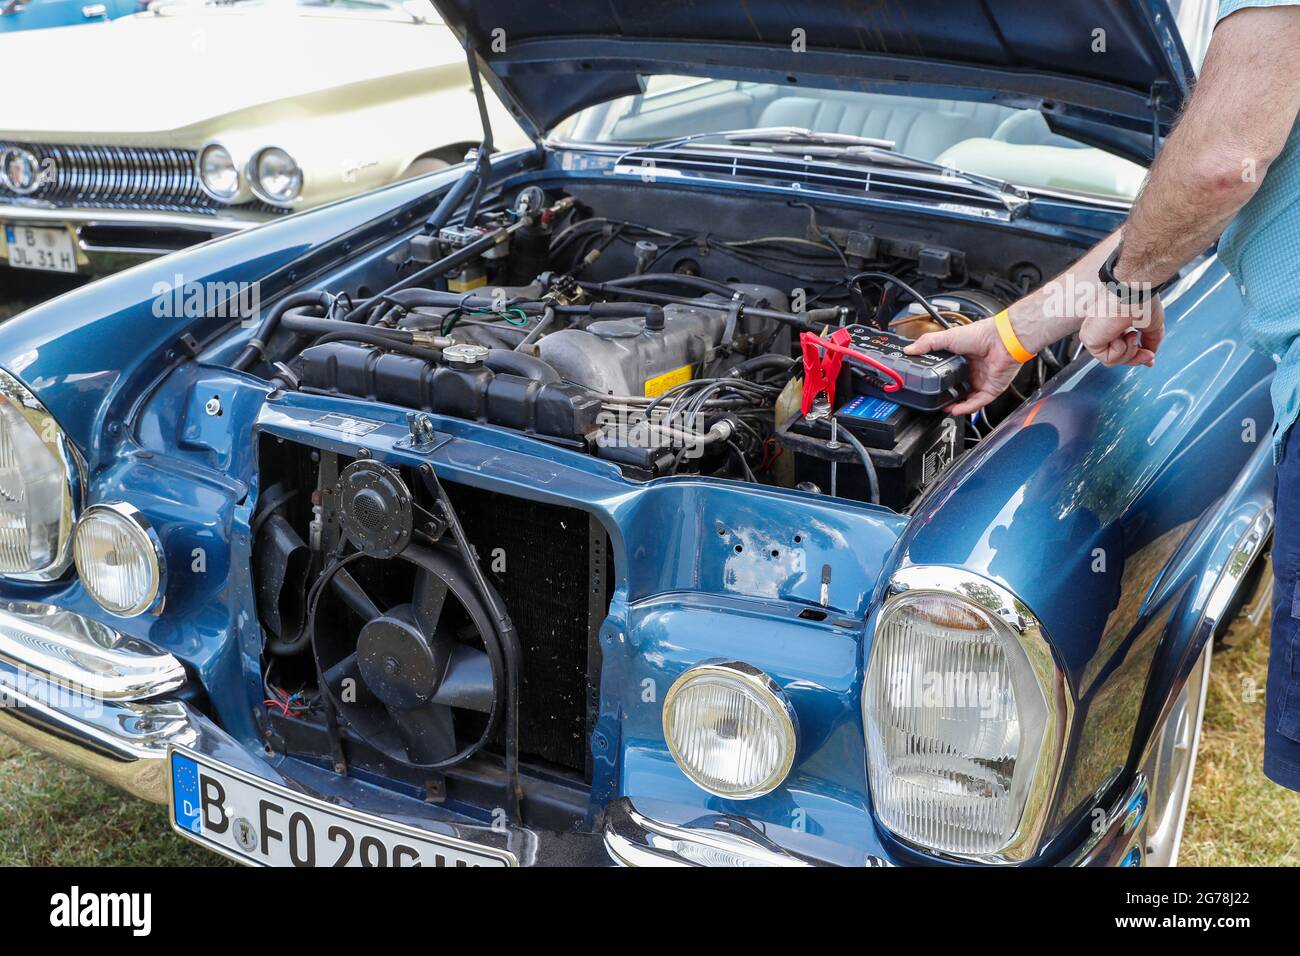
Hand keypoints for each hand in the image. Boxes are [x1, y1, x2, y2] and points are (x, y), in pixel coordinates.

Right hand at [904, 318, 1021, 414]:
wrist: (1001, 340)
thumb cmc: (980, 334)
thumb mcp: (947, 337)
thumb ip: (927, 343)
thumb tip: (910, 350)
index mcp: (962, 360)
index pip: (948, 375)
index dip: (938, 383)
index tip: (928, 388)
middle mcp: (972, 371)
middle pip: (957, 389)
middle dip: (946, 397)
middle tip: (935, 401)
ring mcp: (982, 381)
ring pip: (967, 400)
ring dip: (955, 406)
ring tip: (944, 408)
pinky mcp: (991, 389)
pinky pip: (978, 403)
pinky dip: (967, 408)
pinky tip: (956, 409)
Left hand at [1078, 296, 1163, 367]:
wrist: (1134, 295)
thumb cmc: (1142, 301)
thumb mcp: (1151, 325)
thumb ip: (1150, 342)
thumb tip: (1149, 356)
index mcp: (1115, 322)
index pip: (1121, 346)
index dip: (1136, 355)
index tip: (1150, 358)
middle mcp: (1103, 328)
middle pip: (1117, 356)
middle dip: (1135, 358)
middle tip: (1148, 356)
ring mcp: (1094, 333)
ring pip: (1113, 360)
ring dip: (1129, 352)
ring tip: (1132, 335)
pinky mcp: (1088, 339)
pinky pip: (1107, 359)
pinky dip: (1119, 351)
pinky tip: (1120, 335)